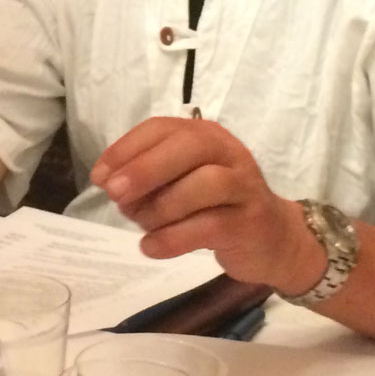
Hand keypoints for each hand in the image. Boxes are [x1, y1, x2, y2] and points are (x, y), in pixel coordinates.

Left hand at [90, 116, 319, 292]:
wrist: (275, 239)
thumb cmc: (218, 206)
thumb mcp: (184, 182)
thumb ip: (151, 178)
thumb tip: (109, 183)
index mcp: (207, 136)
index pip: (162, 128)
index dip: (127, 148)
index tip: (99, 175)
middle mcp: (228, 153)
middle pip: (188, 148)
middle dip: (145, 169)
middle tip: (114, 193)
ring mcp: (243, 187)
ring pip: (202, 185)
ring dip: (161, 207)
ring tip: (140, 225)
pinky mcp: (250, 222)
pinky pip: (210, 226)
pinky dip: (174, 238)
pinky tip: (151, 247)